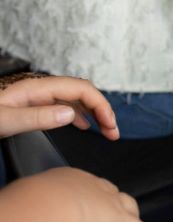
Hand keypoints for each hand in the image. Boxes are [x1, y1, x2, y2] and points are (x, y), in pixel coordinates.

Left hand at [0, 76, 117, 139]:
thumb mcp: (4, 121)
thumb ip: (36, 117)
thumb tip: (70, 115)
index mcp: (36, 89)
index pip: (81, 89)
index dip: (101, 105)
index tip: (109, 125)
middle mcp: (38, 90)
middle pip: (82, 92)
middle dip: (102, 109)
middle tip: (113, 132)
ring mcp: (36, 98)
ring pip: (74, 100)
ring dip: (94, 113)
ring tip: (105, 131)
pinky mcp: (32, 107)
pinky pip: (63, 106)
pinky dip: (80, 116)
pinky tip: (83, 126)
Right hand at [39, 167, 150, 221]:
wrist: (54, 206)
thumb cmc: (39, 201)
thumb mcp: (37, 198)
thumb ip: (43, 203)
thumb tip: (39, 214)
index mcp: (73, 178)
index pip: (86, 185)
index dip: (88, 195)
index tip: (85, 203)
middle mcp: (96, 186)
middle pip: (110, 192)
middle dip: (111, 201)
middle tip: (108, 213)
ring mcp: (111, 202)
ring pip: (128, 205)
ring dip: (129, 213)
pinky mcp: (122, 221)